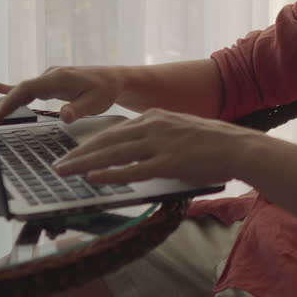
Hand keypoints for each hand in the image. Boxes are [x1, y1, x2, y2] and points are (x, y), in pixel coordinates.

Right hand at [0, 66, 120, 125]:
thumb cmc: (106, 90)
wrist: (114, 80)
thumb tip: (64, 116)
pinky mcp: (49, 83)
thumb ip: (78, 109)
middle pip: (18, 90)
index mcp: (57, 79)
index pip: (25, 89)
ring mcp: (48, 79)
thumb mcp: (96, 102)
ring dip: (3, 100)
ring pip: (20, 89)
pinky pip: (27, 87)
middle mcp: (49, 76)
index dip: (8, 102)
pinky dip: (11, 88)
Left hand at [52, 108, 259, 185]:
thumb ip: (157, 140)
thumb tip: (137, 156)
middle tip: (58, 165)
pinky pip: (134, 169)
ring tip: (65, 173)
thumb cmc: (212, 145)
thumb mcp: (179, 134)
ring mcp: (161, 144)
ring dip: (85, 164)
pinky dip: (111, 174)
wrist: (238, 146)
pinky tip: (94, 179)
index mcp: (155, 118)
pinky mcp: (169, 162)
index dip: (90, 144)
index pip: (114, 131)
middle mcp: (154, 126)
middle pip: (108, 141)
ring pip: (114, 154)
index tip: (72, 153)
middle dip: (79, 154)